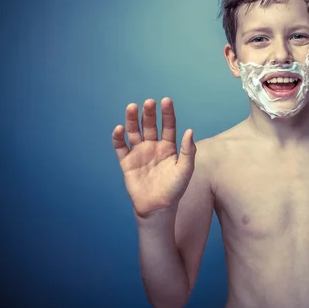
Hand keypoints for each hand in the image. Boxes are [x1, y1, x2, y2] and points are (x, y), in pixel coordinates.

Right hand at [112, 97, 195, 216]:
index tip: (166, 100)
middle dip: (149, 113)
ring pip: (134, 132)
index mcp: (169, 146)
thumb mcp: (185, 170)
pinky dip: (118, 138)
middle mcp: (153, 146)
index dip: (167, 113)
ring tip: (132, 107)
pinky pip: (121, 147)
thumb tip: (190, 130)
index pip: (168, 126)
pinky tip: (119, 129)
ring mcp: (139, 153)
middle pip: (150, 125)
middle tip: (148, 102)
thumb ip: (188, 150)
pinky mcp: (127, 162)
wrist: (158, 207)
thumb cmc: (175, 189)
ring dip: (132, 119)